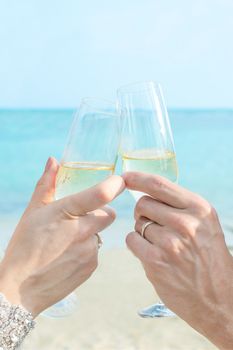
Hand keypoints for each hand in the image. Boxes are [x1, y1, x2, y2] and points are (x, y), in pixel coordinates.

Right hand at [0, 158, 124, 316]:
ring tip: (67, 242)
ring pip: (101, 233)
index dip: (114, 185)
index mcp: (67, 212)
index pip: (100, 194)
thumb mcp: (32, 211)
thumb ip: (46, 184)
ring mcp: (89, 251)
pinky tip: (67, 256)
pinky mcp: (91, 266)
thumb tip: (53, 161)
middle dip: (99, 213)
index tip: (120, 181)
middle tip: (80, 218)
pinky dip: (86, 250)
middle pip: (109, 214)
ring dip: (90, 233)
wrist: (20, 288)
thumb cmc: (23, 246)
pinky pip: (96, 251)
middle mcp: (82, 231)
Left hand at [124, 172, 232, 349]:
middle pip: (144, 203)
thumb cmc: (210, 259)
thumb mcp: (205, 224)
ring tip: (161, 245)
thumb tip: (148, 192)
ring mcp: (170, 243)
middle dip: (144, 212)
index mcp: (199, 209)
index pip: (160, 185)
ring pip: (138, 223)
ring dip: (143, 231)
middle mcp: (185, 222)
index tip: (125, 176)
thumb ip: (180, 207)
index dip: (138, 178)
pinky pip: (132, 240)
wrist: (220, 299)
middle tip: (155, 226)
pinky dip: (137, 245)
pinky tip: (153, 254)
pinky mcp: (156, 261)